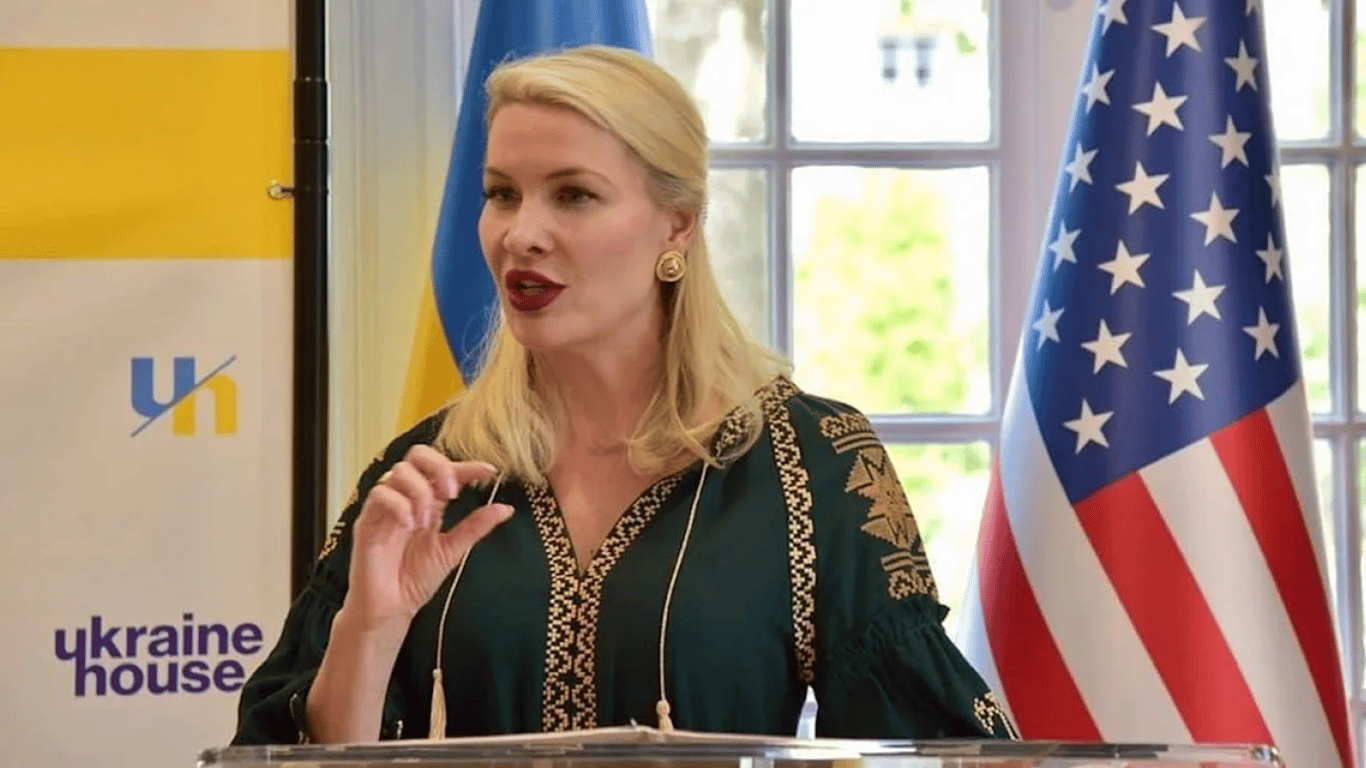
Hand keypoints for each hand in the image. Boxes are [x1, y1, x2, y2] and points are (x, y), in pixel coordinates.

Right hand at [342, 446, 511, 631]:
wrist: (390, 609)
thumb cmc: (415, 580)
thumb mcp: (452, 551)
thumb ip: (475, 527)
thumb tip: (506, 509)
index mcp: (429, 503)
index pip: (445, 471)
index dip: (467, 466)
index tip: (490, 471)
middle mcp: (407, 499)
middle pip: (417, 455)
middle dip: (439, 466)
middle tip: (452, 492)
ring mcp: (385, 507)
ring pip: (399, 471)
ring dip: (420, 491)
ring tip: (427, 522)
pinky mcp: (367, 520)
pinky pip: (379, 494)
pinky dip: (399, 505)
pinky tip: (411, 526)